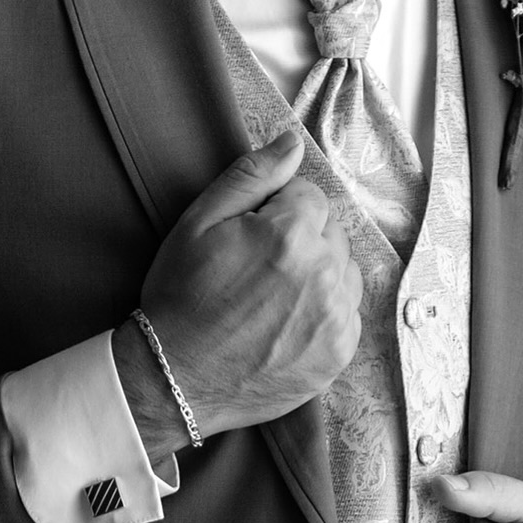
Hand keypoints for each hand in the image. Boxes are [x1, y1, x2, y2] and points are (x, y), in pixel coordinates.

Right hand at [117, 130, 361, 452]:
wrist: (174, 379)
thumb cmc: (181, 297)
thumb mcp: (199, 223)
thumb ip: (252, 175)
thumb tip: (291, 143)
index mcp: (291, 234)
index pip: (309, 196)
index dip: (276, 212)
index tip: (249, 238)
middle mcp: (324, 273)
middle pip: (330, 231)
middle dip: (301, 240)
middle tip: (257, 269)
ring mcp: (336, 317)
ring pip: (344, 270)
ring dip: (319, 274)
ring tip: (273, 296)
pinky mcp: (340, 352)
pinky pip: (348, 312)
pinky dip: (325, 311)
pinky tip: (286, 323)